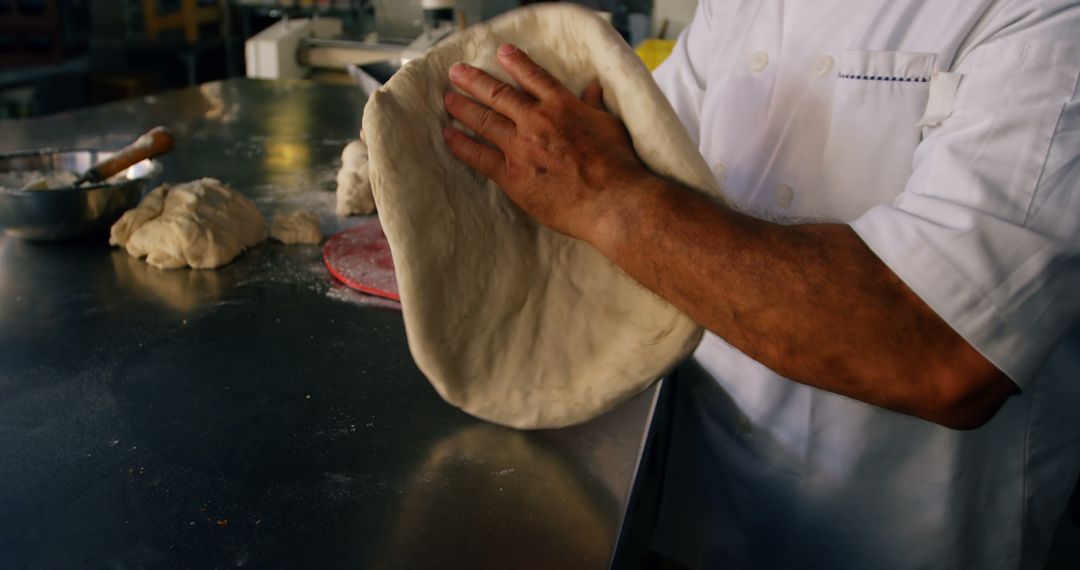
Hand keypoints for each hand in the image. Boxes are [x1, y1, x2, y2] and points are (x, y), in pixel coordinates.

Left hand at [442, 43, 652, 242]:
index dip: (515, 62)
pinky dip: (462, 145)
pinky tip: (448, 136)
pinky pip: (480, 156)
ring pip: (485, 120)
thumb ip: (593, 105)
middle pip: (498, 94)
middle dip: (474, 80)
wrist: (612, 200)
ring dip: (463, 108)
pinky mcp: (512, 176)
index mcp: (562, 105)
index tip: (501, 52)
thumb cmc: (617, 164)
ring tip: (448, 99)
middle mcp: (536, 120)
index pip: (533, 76)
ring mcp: (521, 147)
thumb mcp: (609, 125)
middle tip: (456, 72)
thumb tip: (592, 88)